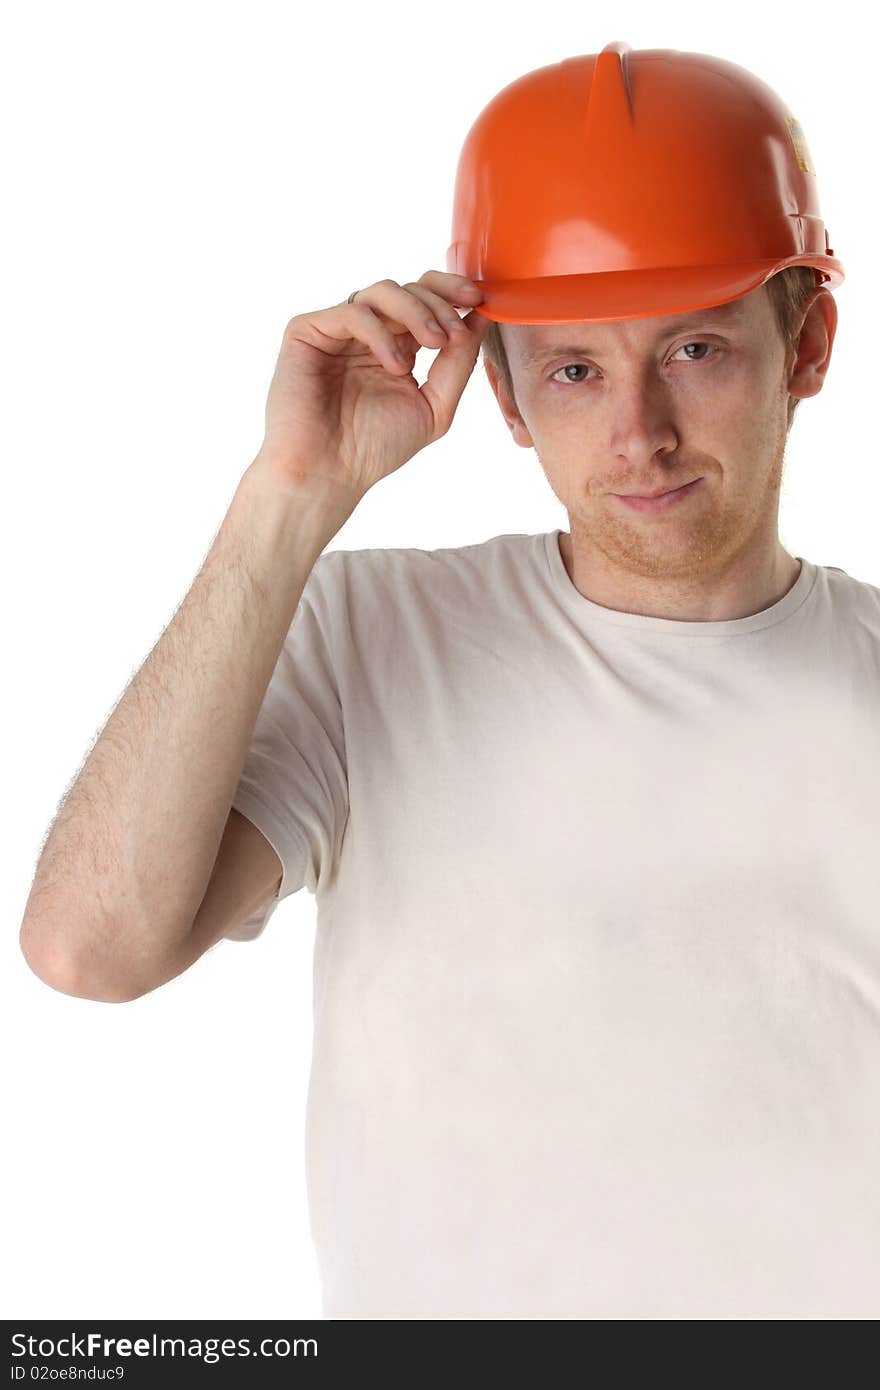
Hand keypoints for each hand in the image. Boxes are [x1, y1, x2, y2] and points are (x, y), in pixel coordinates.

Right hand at [253, 271, 488, 516]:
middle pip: (408, 288)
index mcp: (395, 346)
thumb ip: (458, 363)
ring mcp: (336, 330)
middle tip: (455, 332)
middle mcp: (366, 333)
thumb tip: (484, 318)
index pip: (425, 300)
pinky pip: (353, 312)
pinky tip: (395, 366)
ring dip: (416, 311)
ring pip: (382, 291)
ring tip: (434, 344)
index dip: (451, 292)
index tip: (478, 301)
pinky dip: (381, 333)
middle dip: (440, 304)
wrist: (327, 474)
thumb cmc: (374, 448)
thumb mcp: (434, 406)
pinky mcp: (307, 331)